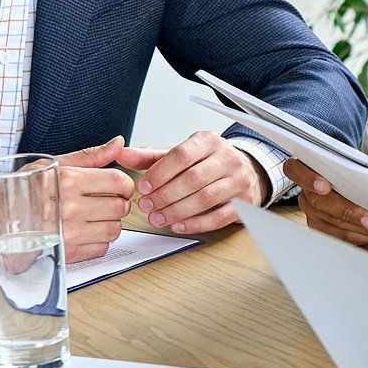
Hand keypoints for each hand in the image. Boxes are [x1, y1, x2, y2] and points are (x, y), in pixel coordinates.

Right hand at [0, 137, 135, 262]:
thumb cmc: (21, 190)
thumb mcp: (52, 165)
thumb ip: (89, 156)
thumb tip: (118, 143)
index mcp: (69, 181)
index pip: (118, 182)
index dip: (124, 184)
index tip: (118, 187)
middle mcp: (69, 208)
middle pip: (119, 207)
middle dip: (118, 204)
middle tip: (107, 202)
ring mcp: (67, 233)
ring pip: (113, 230)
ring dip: (109, 224)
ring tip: (95, 217)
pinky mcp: (64, 253)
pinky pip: (100, 249)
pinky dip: (98, 242)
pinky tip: (84, 232)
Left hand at [116, 131, 267, 234]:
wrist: (246, 171)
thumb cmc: (208, 163)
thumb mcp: (182, 154)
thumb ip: (151, 157)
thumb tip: (121, 154)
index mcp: (209, 141)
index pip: (182, 154)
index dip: (159, 173)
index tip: (142, 188)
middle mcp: (228, 157)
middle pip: (193, 178)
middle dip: (165, 195)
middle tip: (146, 207)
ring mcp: (239, 179)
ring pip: (206, 197)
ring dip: (177, 211)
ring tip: (158, 218)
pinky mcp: (246, 202)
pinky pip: (220, 216)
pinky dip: (197, 223)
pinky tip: (179, 226)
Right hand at [286, 124, 367, 246]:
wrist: (354, 180)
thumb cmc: (354, 168)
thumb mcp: (354, 161)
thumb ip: (357, 164)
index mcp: (305, 169)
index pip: (295, 170)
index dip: (308, 178)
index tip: (326, 186)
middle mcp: (306, 194)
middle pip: (323, 205)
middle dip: (352, 214)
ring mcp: (314, 216)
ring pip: (337, 228)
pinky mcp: (326, 231)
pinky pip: (346, 238)